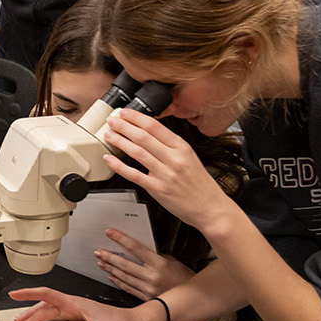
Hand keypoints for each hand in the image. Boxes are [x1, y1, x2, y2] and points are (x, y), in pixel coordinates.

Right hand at [9, 288, 153, 320]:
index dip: (28, 294)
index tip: (15, 294)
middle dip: (28, 314)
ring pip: (50, 313)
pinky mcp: (80, 320)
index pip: (46, 294)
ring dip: (36, 319)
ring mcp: (76, 312)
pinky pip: (58, 320)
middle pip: (44, 307)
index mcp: (75, 303)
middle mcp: (74, 306)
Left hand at [96, 228, 195, 300]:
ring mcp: (148, 289)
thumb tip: (140, 249)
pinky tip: (111, 276)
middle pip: (125, 264)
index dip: (121, 239)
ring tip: (101, 263)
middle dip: (109, 257)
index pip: (136, 247)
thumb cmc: (184, 278)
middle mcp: (152, 276)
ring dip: (110, 269)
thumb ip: (156, 255)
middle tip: (99, 252)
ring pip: (124, 277)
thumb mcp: (173, 262)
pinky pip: (128, 288)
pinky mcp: (146, 298)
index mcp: (159, 264)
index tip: (110, 233)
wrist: (192, 299)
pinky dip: (118, 282)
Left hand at [101, 109, 236, 231]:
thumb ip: (170, 145)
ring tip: (109, 135)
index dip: (136, 117)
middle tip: (112, 121)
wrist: (210, 207)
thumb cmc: (200, 184)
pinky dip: (119, 166)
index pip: (155, 126)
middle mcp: (174, 159)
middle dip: (124, 126)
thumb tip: (148, 133)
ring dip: (120, 142)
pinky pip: (134, 175)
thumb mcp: (190, 157)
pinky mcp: (158, 189)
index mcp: (182, 148)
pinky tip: (110, 159)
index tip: (125, 113)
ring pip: (137, 152)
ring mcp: (166, 174)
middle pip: (143, 137)